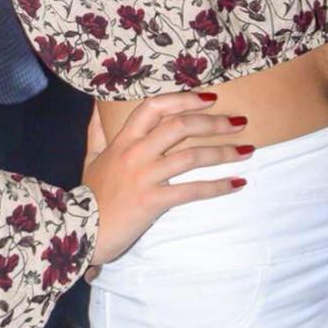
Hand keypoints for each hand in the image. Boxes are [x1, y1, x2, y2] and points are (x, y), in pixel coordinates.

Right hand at [82, 92, 251, 265]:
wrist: (80, 230)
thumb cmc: (90, 192)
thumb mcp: (91, 154)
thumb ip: (98, 128)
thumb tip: (97, 102)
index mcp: (124, 138)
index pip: (154, 107)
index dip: (184, 99)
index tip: (210, 97)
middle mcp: (136, 152)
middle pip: (180, 126)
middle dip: (213, 122)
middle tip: (238, 122)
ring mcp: (145, 176)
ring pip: (190, 156)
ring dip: (223, 152)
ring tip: (247, 150)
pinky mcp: (153, 201)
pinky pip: (191, 191)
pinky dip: (217, 187)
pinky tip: (237, 184)